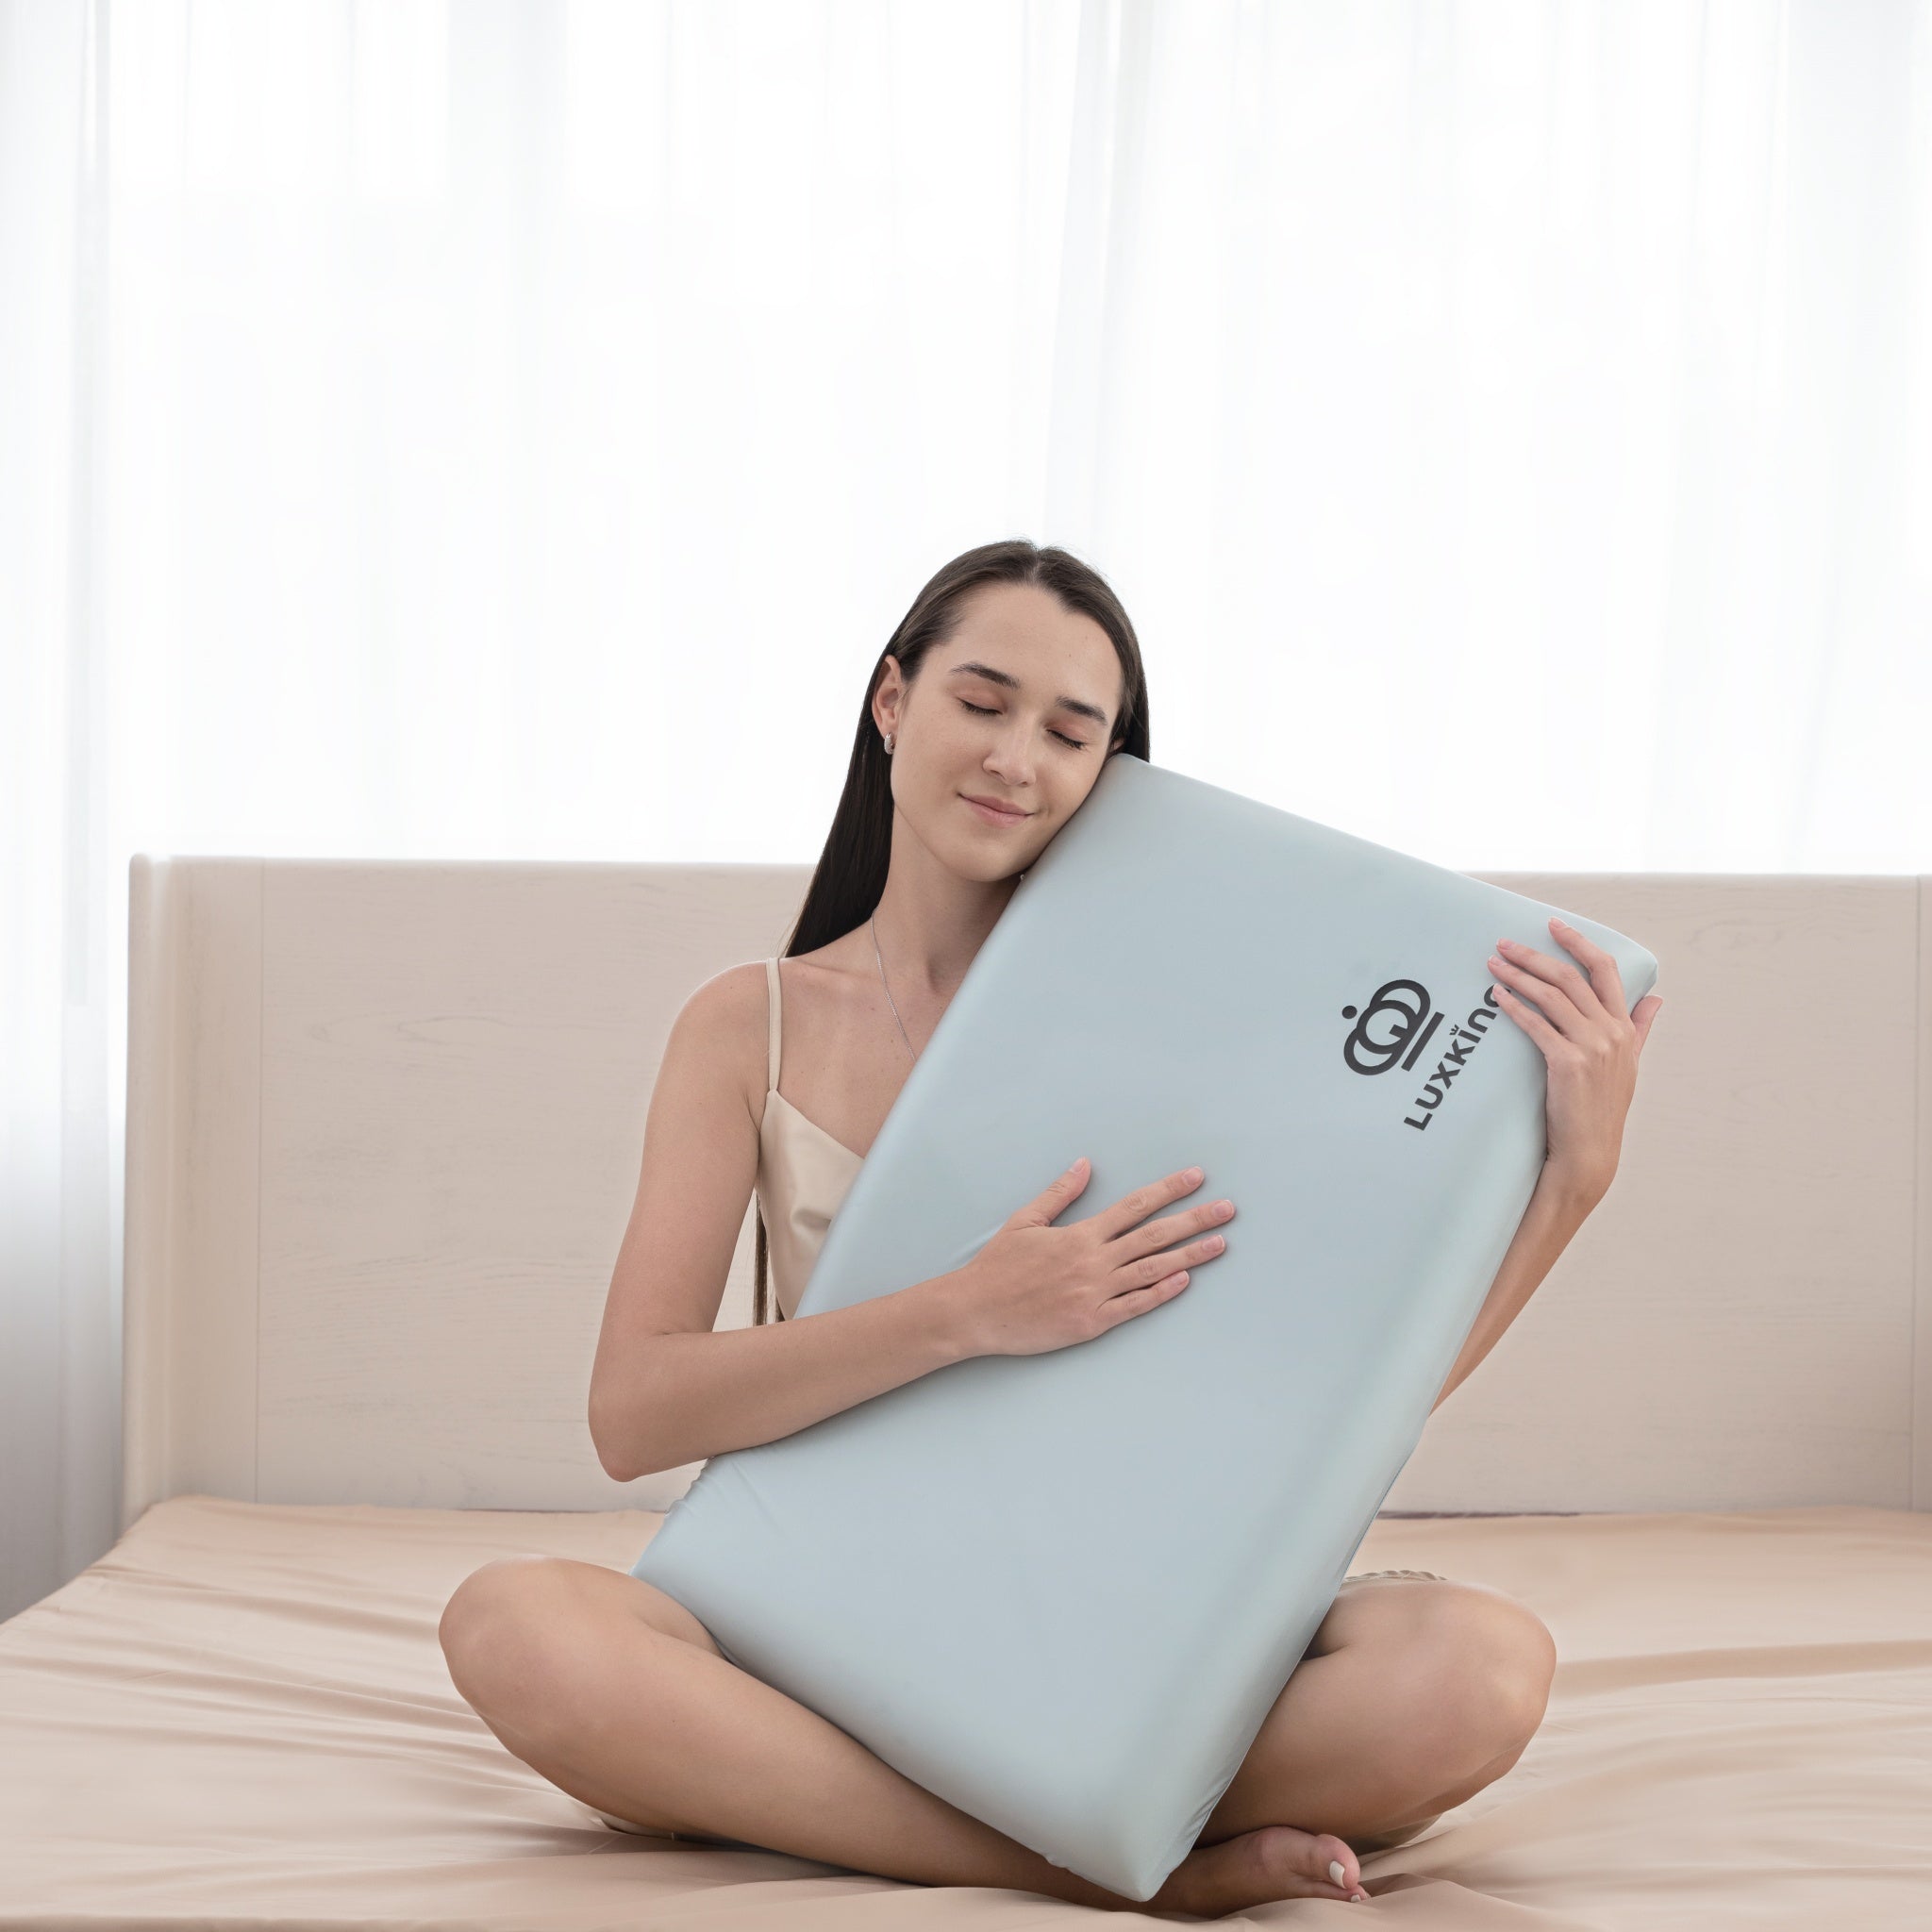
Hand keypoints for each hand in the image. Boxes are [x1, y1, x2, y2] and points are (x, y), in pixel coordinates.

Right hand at [952, 1160, 1236, 1358]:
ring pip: (1153, 1270)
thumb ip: (1060, 1193)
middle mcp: (1094, 1261)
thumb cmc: (998, 1266)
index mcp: (1081, 1235)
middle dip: (1195, 1220)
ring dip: (1190, 1256)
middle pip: (1155, 1235)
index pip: (1135, 1205)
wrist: (976, 1311)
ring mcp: (1095, 1293)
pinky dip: (1161, 1293)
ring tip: (1220, 1243)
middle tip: (1227, 1209)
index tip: (1196, 1178)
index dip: (1169, 1190)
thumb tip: (1085, 1164)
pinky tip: (1184, 1281)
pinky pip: (1135, 1306)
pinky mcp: (1092, 1322)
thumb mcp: (1025, 1220)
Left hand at [1487, 915, 1662, 1203]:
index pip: (1606, 969)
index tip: (1553, 925)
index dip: (1579, 942)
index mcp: (1624, 1027)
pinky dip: (1514, 1007)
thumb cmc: (1604, 1107)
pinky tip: (1496, 997)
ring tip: (1493, 964)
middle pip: (1570, 977)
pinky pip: (1536, 1025)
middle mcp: (1610, 1032)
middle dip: (1534, 955)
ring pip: (1551, 996)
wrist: (1591, 1150)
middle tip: (1504, 943)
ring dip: (1518, 975)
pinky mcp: (1567, 1063)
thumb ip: (1641, 1028)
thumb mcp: (1630, 1063)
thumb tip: (1656, 999)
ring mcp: (1591, 1046)